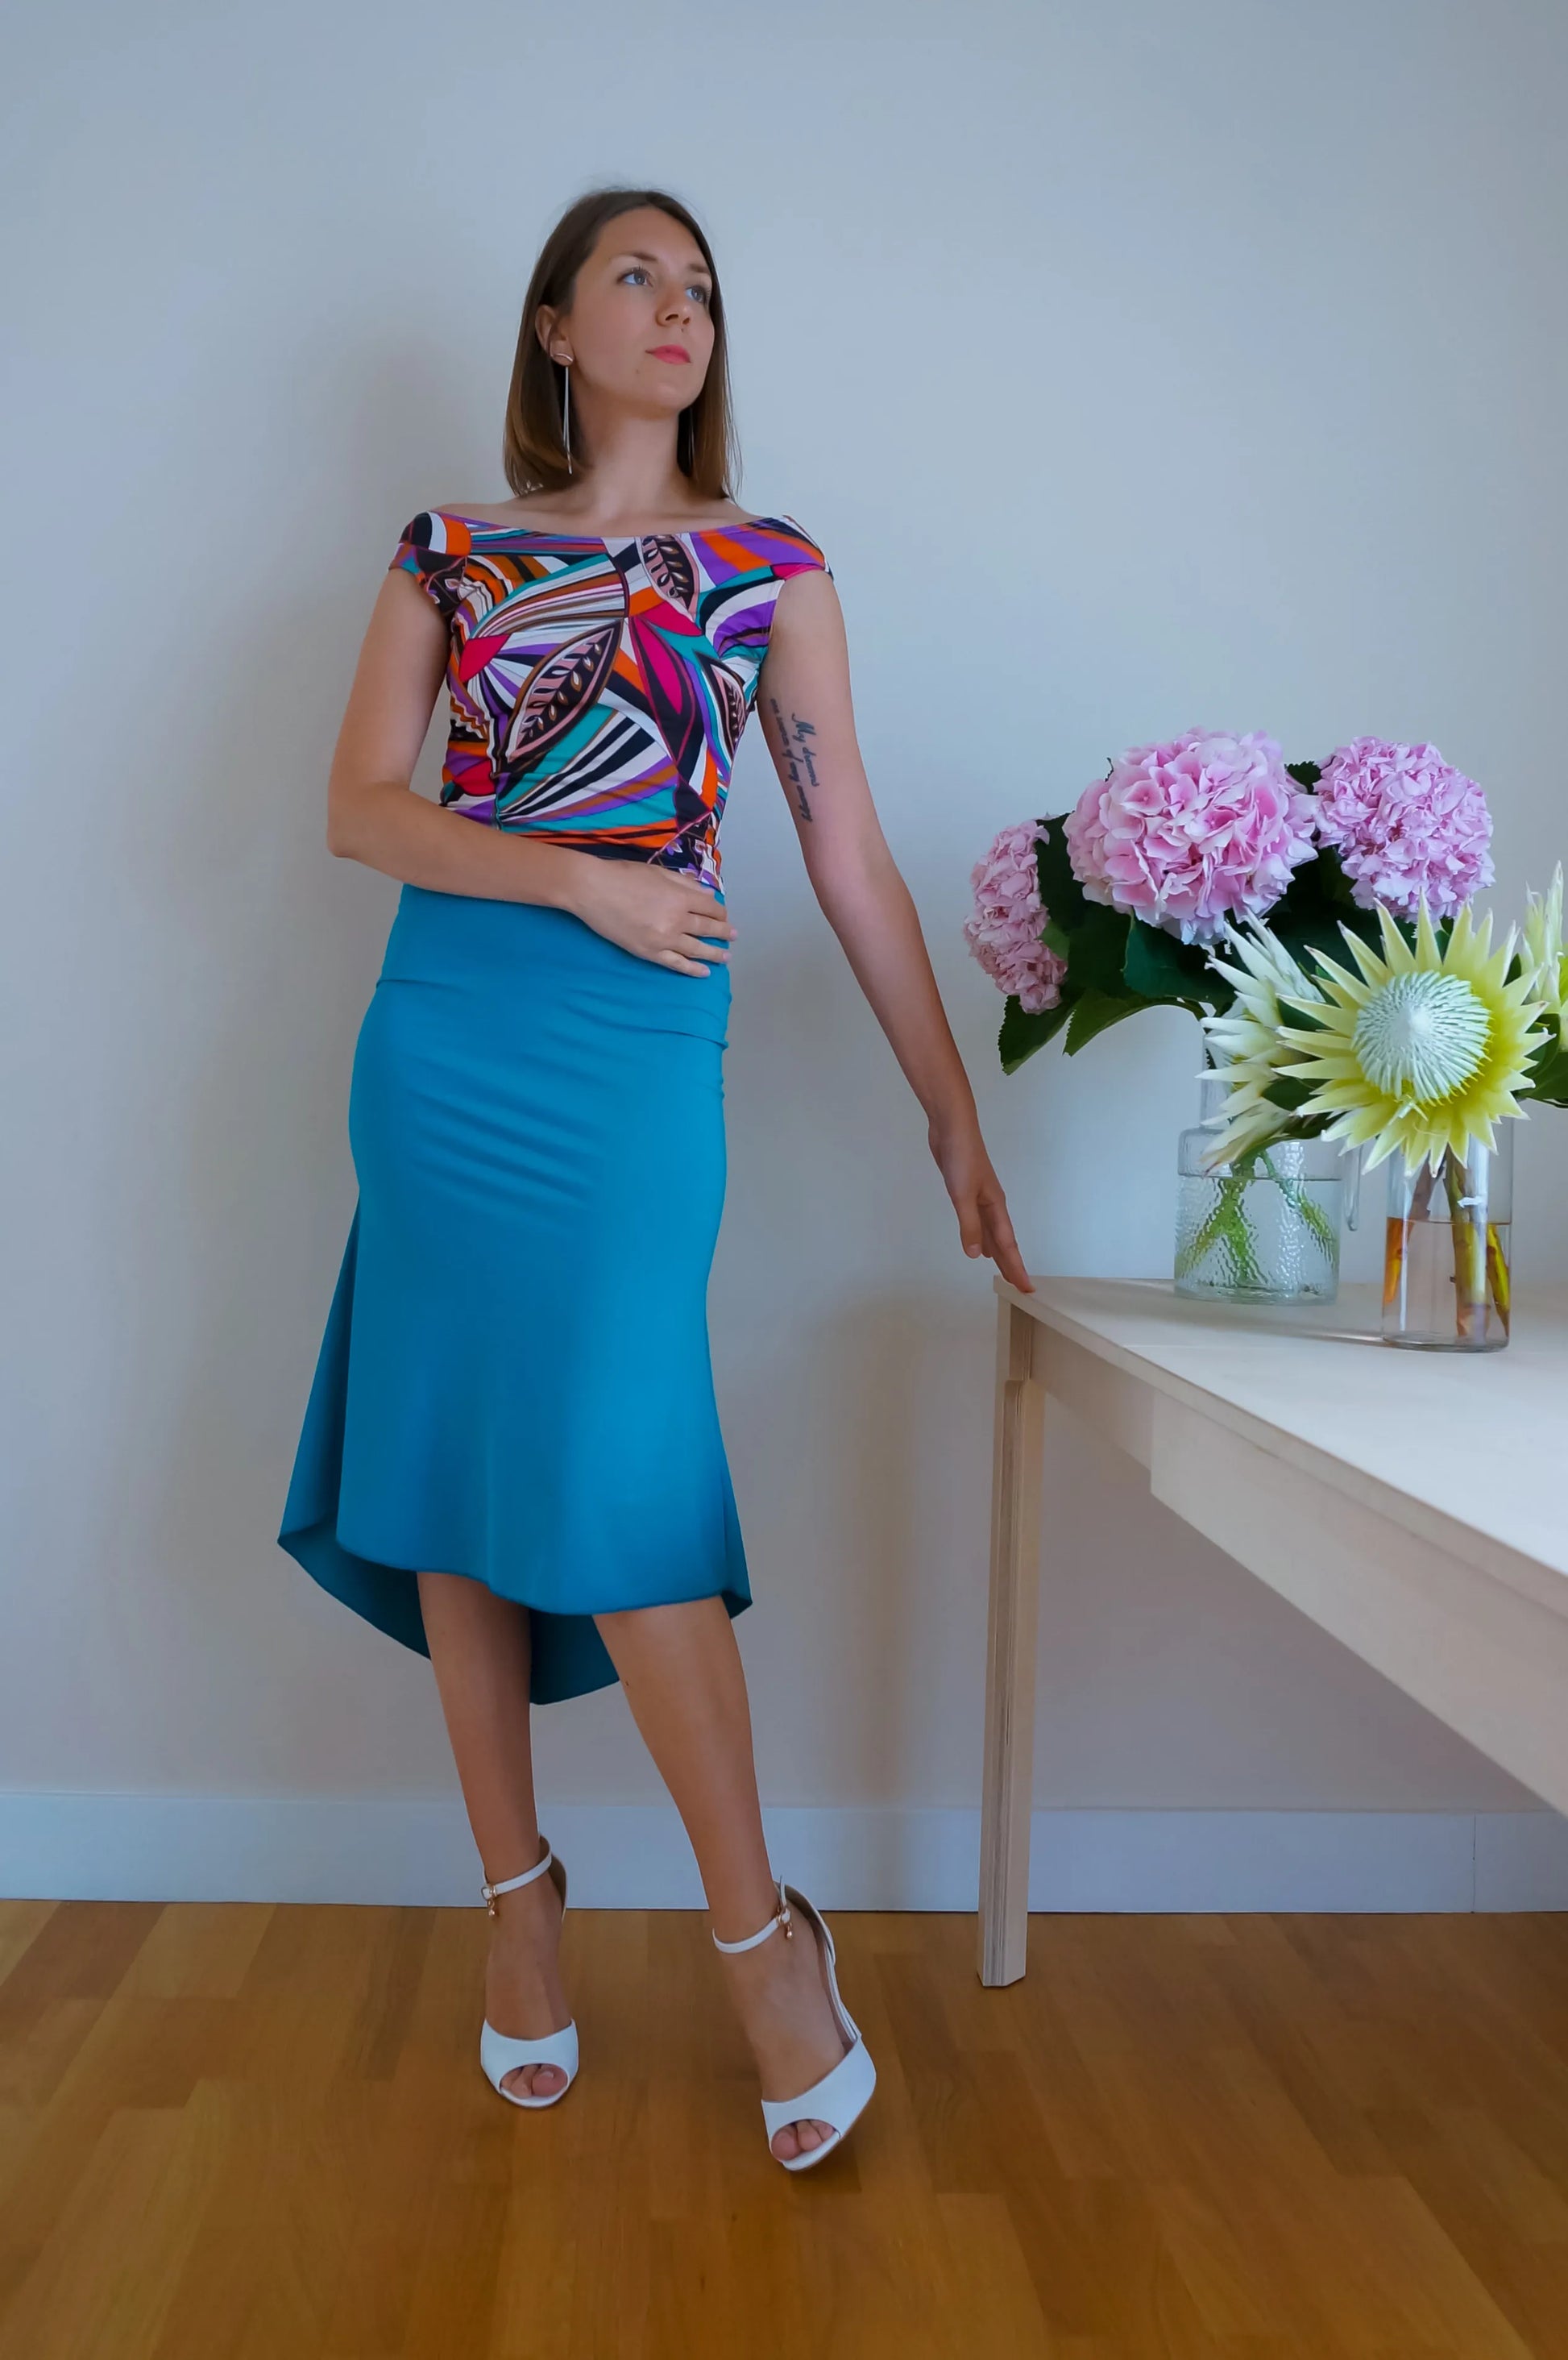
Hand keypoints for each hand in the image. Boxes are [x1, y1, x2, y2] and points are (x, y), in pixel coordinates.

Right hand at [565, 861, 735, 974]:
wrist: (593, 890)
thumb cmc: (624, 876)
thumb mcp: (659, 872)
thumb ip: (685, 884)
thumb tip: (708, 893)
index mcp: (680, 897)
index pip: (710, 907)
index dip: (720, 912)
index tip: (723, 916)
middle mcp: (677, 919)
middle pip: (707, 928)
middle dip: (723, 932)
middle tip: (734, 937)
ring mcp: (663, 939)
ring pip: (696, 949)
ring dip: (714, 953)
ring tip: (726, 958)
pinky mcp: (649, 952)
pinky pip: (676, 964)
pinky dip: (692, 969)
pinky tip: (704, 972)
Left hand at [929, 1119, 1033, 1292]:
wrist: (952, 1127)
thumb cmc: (960, 1158)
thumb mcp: (962, 1194)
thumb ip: (968, 1224)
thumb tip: (975, 1255)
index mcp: (995, 1206)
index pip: (1008, 1244)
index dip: (1016, 1267)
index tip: (1027, 1288)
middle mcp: (992, 1204)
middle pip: (1004, 1241)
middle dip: (1011, 1264)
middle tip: (1020, 1287)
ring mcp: (981, 1198)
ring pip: (992, 1233)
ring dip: (997, 1253)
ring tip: (1003, 1272)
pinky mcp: (967, 1192)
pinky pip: (980, 1223)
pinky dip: (982, 1237)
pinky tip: (979, 1245)